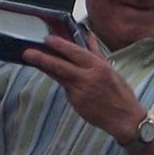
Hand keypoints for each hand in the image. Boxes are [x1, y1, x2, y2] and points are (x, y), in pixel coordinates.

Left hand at [20, 35, 144, 140]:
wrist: (124, 118)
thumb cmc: (119, 93)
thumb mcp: (110, 69)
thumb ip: (96, 52)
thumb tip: (89, 36)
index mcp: (98, 67)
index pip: (76, 52)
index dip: (60, 45)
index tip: (48, 39)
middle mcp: (88, 78)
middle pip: (62, 66)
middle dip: (43, 57)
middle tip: (29, 52)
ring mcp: (81, 91)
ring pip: (59, 76)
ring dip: (44, 67)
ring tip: (32, 59)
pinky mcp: (76, 102)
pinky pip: (65, 88)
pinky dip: (59, 80)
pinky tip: (50, 73)